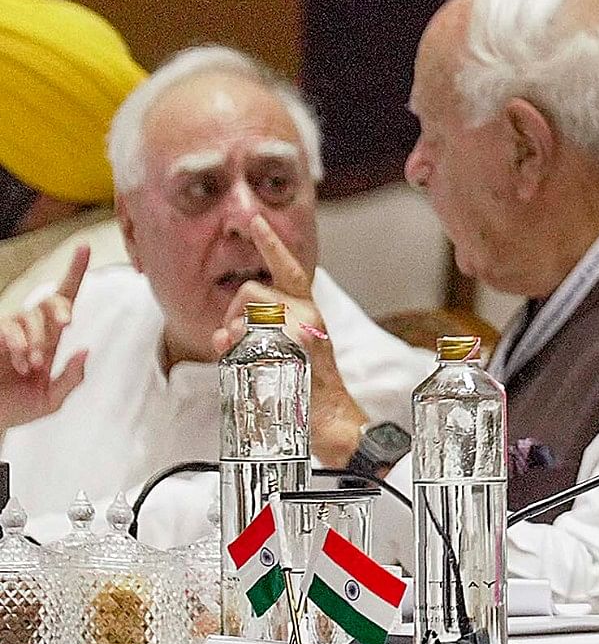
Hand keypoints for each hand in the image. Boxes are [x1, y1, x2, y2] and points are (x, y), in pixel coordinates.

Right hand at [0, 244, 92, 432]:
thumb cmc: (19, 407)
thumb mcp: (52, 400)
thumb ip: (71, 379)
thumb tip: (84, 351)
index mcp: (51, 339)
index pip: (66, 300)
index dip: (75, 273)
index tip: (84, 247)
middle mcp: (32, 331)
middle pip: (49, 300)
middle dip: (60, 307)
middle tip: (67, 323)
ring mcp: (10, 332)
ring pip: (29, 317)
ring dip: (35, 339)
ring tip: (31, 365)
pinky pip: (9, 328)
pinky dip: (17, 343)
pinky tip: (18, 361)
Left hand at [232, 219, 367, 466]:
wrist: (332, 422)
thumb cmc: (307, 394)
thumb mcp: (282, 355)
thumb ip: (253, 338)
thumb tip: (221, 335)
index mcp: (308, 312)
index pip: (290, 271)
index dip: (271, 245)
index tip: (256, 221)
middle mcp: (308, 313)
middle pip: (252, 290)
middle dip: (233, 313)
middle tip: (240, 344)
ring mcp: (302, 327)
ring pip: (246, 307)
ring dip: (234, 330)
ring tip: (250, 359)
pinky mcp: (294, 343)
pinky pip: (249, 334)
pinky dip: (239, 350)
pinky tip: (254, 368)